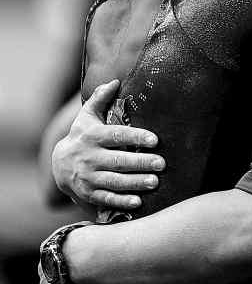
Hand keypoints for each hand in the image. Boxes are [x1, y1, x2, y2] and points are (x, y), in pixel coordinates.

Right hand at [52, 80, 165, 210]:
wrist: (58, 165)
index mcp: (93, 136)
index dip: (136, 136)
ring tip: (154, 182)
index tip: (155, 139)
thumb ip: (100, 98)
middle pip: (118, 160)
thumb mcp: (87, 116)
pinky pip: (106, 199)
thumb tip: (115, 81)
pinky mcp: (88, 193)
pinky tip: (138, 202)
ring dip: (135, 183)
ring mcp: (88, 177)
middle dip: (141, 162)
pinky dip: (121, 201)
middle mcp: (89, 157)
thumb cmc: (81, 136)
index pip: (117, 135)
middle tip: (161, 164)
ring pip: (114, 181)